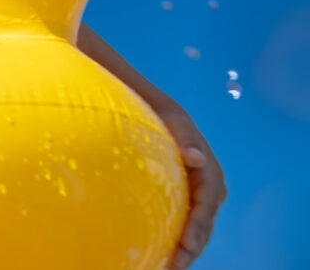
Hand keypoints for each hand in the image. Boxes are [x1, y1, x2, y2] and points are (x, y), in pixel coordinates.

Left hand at [158, 109, 226, 269]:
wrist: (158, 113)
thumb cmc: (165, 117)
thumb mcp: (175, 122)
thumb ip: (185, 138)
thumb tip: (197, 158)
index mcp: (210, 175)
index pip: (206, 206)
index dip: (197, 228)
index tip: (186, 246)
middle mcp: (210, 190)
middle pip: (203, 226)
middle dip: (190, 249)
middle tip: (173, 268)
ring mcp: (198, 198)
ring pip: (195, 230)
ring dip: (184, 252)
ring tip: (168, 268)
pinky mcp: (185, 201)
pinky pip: (183, 225)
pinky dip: (176, 242)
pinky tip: (161, 256)